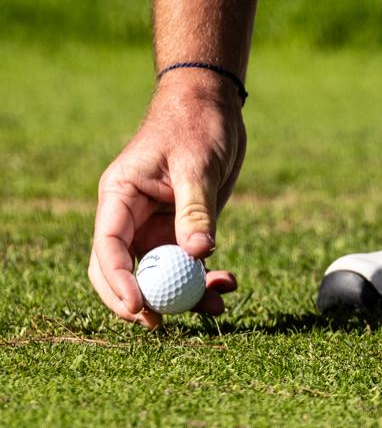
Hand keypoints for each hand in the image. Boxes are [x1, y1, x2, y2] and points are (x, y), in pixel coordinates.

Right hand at [89, 72, 245, 328]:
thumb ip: (196, 209)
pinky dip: (204, 278)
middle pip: (122, 270)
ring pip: (159, 273)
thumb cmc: (196, 123)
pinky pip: (186, 264)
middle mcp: (132, 215)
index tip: (139, 307)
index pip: (108, 247)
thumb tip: (199, 254)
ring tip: (219, 302)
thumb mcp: (197, 165)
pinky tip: (227, 283)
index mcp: (120, 195)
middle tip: (164, 323)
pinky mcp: (181, 228)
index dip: (118, 282)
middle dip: (141, 300)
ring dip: (183, 294)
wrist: (213, 104)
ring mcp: (156, 224)